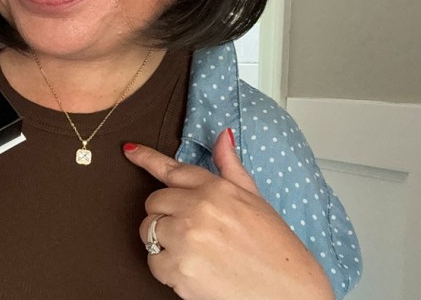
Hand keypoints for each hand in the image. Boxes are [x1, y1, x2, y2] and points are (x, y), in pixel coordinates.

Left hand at [124, 129, 333, 299]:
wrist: (290, 291)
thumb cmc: (275, 248)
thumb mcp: (256, 199)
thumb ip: (231, 168)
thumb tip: (223, 136)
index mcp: (216, 189)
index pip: (172, 169)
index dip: (146, 158)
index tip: (130, 151)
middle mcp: (198, 209)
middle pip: (153, 203)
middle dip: (165, 216)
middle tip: (190, 232)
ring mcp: (186, 238)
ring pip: (149, 232)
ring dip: (164, 243)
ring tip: (196, 253)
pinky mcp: (179, 268)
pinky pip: (153, 263)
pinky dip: (167, 270)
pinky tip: (193, 271)